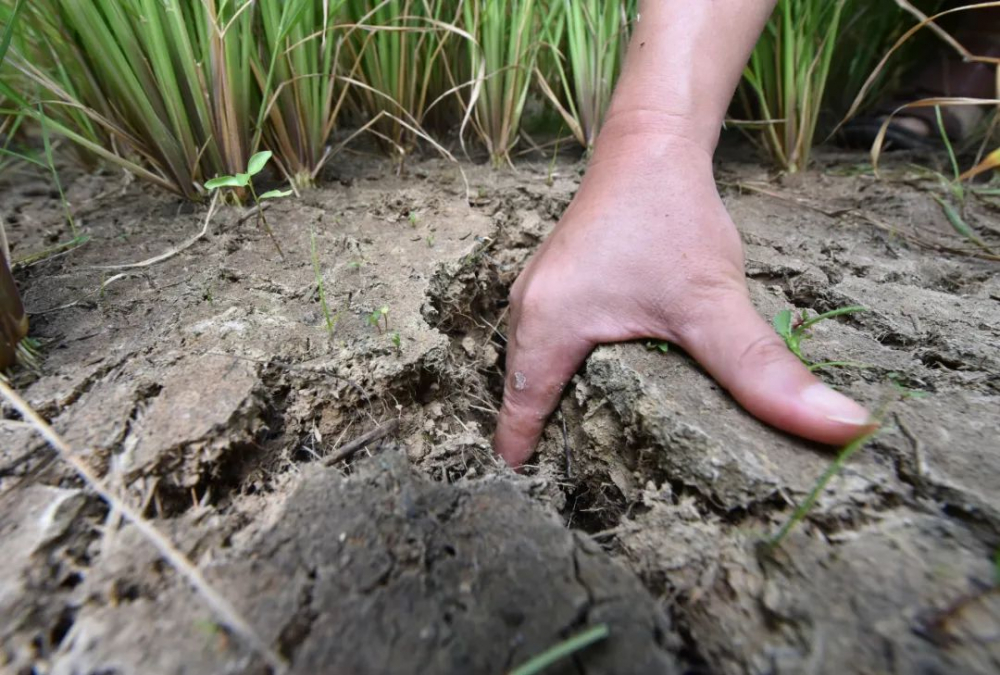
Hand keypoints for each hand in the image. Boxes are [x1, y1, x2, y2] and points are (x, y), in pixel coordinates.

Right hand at [494, 131, 874, 468]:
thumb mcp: (713, 302)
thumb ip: (762, 370)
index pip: (520, 407)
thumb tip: (838, 426)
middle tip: (576, 483)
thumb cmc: (671, 216)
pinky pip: (544, 339)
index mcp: (547, 324)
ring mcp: (537, 290)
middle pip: (521, 389)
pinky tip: (596, 385)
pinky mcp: (555, 280)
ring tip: (583, 444)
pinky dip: (561, 369)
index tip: (532, 493)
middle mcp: (528, 308)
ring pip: (531, 363)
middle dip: (542, 434)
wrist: (652, 143)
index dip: (525, 452)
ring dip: (550, 400)